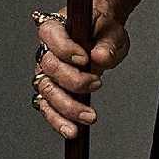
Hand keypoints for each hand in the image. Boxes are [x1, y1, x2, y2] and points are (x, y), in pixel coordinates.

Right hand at [32, 6, 128, 139]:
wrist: (101, 35)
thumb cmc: (103, 29)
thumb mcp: (112, 31)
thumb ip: (107, 43)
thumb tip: (99, 57)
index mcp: (55, 28)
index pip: (51, 36)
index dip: (65, 49)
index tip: (85, 59)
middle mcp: (45, 51)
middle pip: (49, 68)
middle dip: (72, 80)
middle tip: (97, 83)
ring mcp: (46, 73)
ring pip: (46, 92)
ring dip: (66, 107)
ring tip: (89, 117)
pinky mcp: (52, 90)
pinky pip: (49, 108)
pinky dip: (59, 120)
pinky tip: (72, 131)